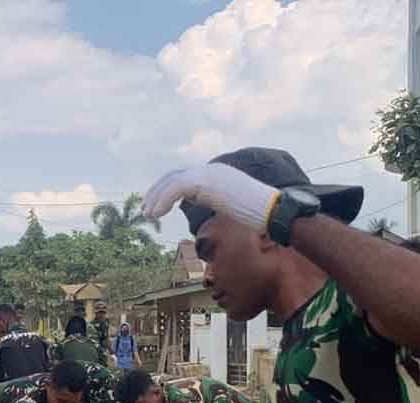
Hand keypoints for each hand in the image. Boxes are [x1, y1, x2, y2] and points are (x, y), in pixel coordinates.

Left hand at [142, 163, 279, 231]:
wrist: (274, 211)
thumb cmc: (258, 214)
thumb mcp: (229, 206)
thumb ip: (213, 201)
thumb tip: (200, 205)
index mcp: (216, 174)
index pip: (184, 176)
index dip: (166, 190)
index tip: (155, 207)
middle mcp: (212, 170)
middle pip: (174, 175)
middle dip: (157, 192)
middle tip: (145, 210)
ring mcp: (210, 174)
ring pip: (173, 180)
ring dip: (156, 198)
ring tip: (148, 215)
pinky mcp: (208, 182)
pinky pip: (177, 187)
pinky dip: (163, 200)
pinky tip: (157, 213)